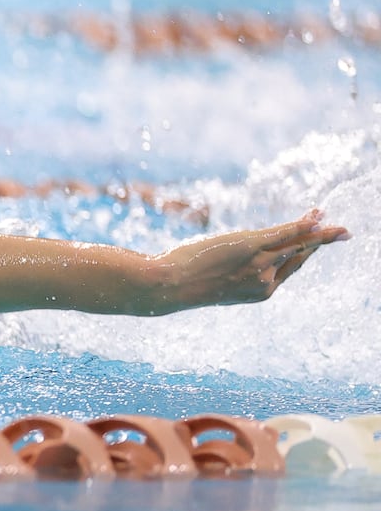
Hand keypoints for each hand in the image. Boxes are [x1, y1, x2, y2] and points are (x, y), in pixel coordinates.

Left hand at [151, 210, 348, 312]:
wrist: (169, 285)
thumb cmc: (186, 283)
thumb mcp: (220, 281)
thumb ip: (238, 273)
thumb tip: (244, 262)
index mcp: (260, 292)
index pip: (290, 270)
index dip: (304, 254)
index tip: (315, 243)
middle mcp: (265, 281)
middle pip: (298, 256)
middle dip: (320, 242)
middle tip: (342, 232)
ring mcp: (260, 264)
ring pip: (296, 244)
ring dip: (318, 232)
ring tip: (339, 225)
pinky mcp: (251, 247)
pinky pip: (283, 234)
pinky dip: (301, 226)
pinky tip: (315, 218)